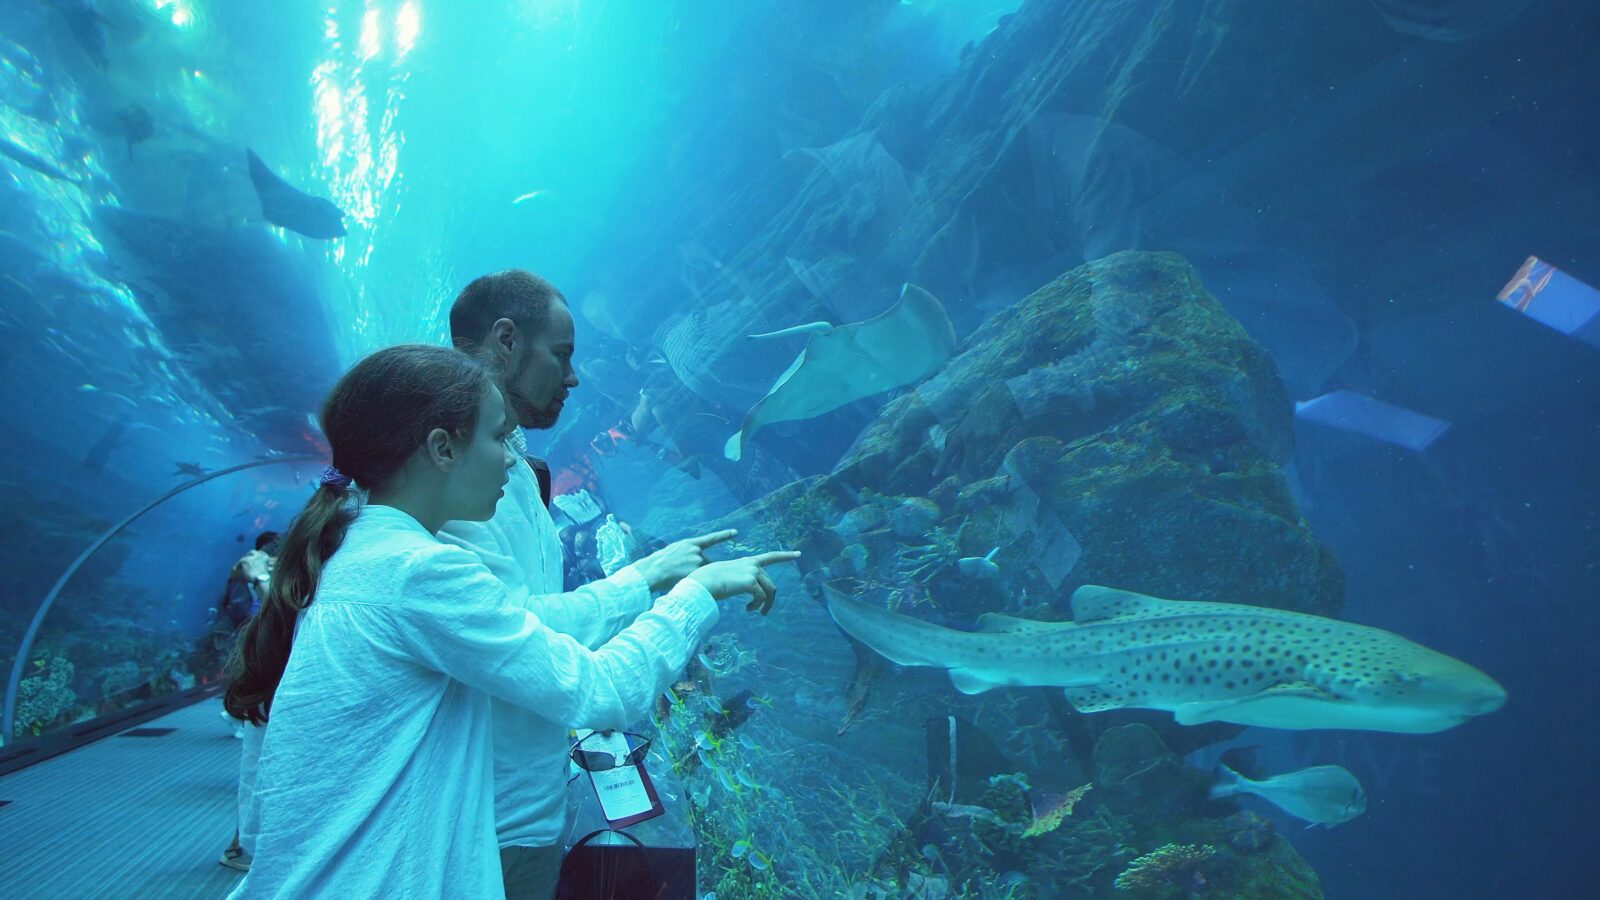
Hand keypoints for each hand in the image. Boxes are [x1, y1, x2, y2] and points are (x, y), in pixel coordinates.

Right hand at [634, 529, 738, 591]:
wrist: (653, 570)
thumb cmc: (660, 561)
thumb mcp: (674, 550)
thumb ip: (687, 551)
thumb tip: (696, 556)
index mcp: (690, 543)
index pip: (711, 539)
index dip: (724, 535)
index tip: (735, 532)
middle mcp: (695, 551)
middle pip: (705, 561)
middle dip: (697, 568)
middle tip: (682, 571)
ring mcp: (696, 561)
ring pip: (702, 571)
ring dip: (695, 575)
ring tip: (678, 576)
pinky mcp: (696, 572)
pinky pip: (700, 578)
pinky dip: (695, 580)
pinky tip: (684, 581)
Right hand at [686, 550, 802, 614]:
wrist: (703, 583)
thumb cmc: (709, 582)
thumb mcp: (726, 577)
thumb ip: (736, 579)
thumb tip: (736, 587)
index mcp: (747, 562)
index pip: (770, 557)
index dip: (786, 555)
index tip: (798, 554)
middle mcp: (752, 565)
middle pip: (771, 583)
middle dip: (770, 599)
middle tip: (763, 612)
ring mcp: (752, 572)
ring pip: (770, 590)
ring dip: (766, 604)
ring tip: (759, 612)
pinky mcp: (751, 582)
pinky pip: (761, 598)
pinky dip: (756, 606)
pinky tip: (748, 609)